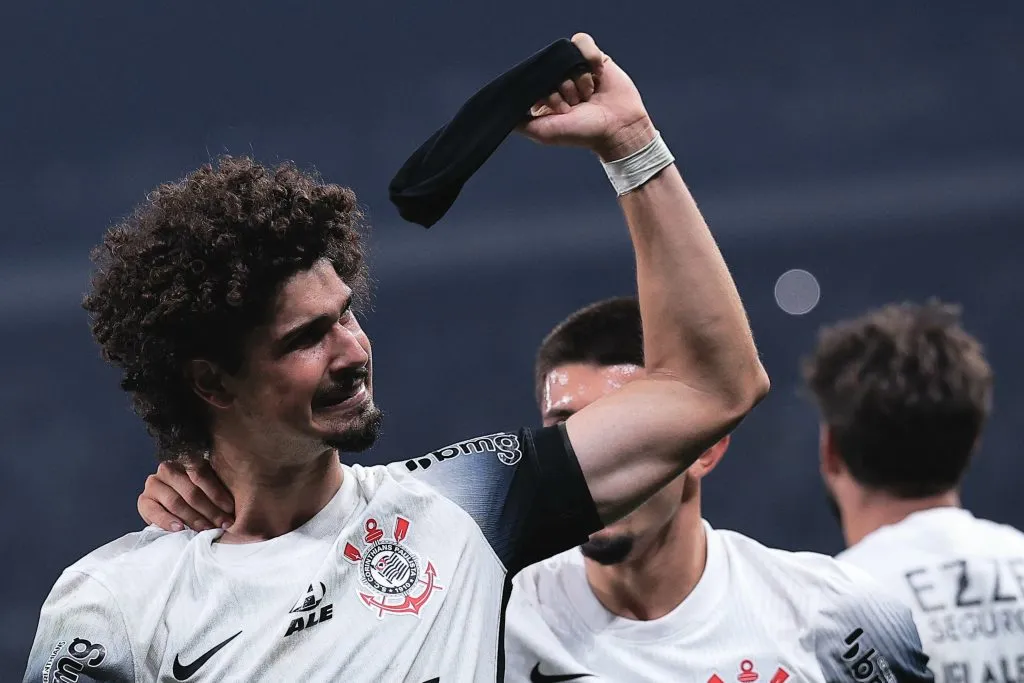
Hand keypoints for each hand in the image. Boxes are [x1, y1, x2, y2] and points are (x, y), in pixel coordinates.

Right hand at [138, 459, 234, 531]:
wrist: (172, 508)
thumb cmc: (199, 496)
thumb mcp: (208, 487)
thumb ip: (218, 486)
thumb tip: (238, 499)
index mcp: (185, 460)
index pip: (201, 474)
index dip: (217, 493)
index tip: (230, 509)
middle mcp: (167, 468)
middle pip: (190, 491)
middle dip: (209, 510)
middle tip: (222, 524)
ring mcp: (153, 484)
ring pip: (176, 502)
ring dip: (194, 518)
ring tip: (206, 529)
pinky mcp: (144, 501)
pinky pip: (155, 512)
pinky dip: (168, 521)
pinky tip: (180, 528)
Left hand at [519, 33, 654, 160]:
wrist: (618, 129)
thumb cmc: (582, 133)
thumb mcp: (544, 132)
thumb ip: (519, 122)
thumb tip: (502, 111)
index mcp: (544, 94)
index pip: (535, 79)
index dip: (549, 94)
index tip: (562, 111)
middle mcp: (558, 79)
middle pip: (550, 68)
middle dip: (565, 88)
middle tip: (577, 104)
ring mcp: (575, 68)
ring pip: (566, 56)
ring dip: (579, 77)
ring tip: (588, 94)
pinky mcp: (594, 59)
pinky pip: (582, 43)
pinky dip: (590, 57)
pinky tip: (597, 74)